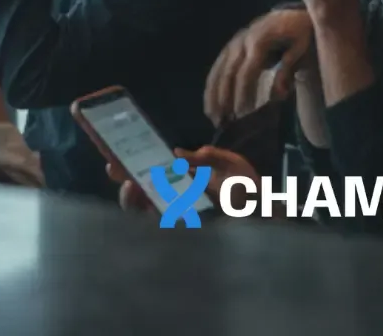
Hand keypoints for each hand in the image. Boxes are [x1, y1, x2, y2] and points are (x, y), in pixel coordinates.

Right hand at [108, 146, 254, 214]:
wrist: (268, 214)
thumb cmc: (250, 188)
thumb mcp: (229, 163)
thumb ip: (206, 156)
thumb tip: (178, 153)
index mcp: (185, 179)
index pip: (151, 171)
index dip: (131, 165)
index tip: (113, 158)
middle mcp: (177, 197)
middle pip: (141, 191)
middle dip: (124, 182)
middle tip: (116, 172)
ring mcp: (179, 215)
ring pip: (144, 210)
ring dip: (132, 200)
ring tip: (130, 187)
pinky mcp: (186, 229)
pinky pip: (161, 224)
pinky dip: (152, 214)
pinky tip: (150, 205)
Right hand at [204, 8, 313, 125]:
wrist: (290, 15)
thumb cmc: (298, 34)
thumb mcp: (300, 48)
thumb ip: (288, 69)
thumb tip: (277, 93)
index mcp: (258, 42)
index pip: (246, 72)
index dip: (242, 94)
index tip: (241, 114)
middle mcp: (240, 42)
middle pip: (228, 73)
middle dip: (224, 99)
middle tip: (224, 121)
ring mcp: (233, 44)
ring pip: (218, 71)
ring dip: (213, 95)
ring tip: (213, 117)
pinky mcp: (230, 48)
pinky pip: (217, 67)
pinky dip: (211, 86)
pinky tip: (210, 103)